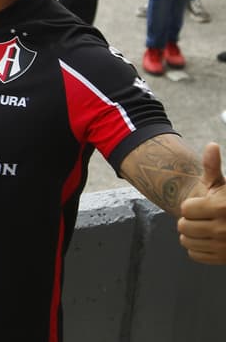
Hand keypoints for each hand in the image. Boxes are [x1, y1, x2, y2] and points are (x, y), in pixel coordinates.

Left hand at [178, 143, 225, 263]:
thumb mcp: (222, 185)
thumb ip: (212, 167)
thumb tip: (211, 144)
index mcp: (221, 207)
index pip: (185, 209)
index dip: (191, 206)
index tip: (203, 205)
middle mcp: (223, 228)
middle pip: (183, 226)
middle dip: (188, 220)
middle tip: (202, 218)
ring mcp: (223, 246)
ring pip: (186, 242)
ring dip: (190, 235)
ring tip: (203, 228)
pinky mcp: (222, 259)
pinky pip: (194, 255)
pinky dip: (197, 248)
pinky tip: (208, 240)